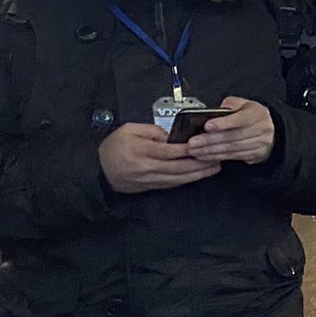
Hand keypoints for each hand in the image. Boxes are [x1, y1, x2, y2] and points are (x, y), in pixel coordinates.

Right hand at [99, 124, 220, 193]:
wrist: (98, 171)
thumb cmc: (113, 147)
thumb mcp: (129, 129)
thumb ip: (152, 131)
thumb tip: (171, 137)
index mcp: (141, 151)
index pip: (170, 151)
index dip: (189, 149)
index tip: (204, 144)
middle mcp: (148, 167)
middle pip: (179, 167)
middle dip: (201, 163)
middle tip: (217, 157)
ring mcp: (151, 180)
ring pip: (179, 178)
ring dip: (199, 174)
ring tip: (214, 167)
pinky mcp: (152, 187)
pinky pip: (174, 184)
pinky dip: (188, 179)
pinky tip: (199, 175)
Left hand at [186, 98, 276, 165]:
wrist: (271, 131)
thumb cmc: (252, 116)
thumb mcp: (244, 104)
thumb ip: (230, 105)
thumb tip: (216, 112)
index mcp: (257, 114)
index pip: (240, 119)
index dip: (223, 123)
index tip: (207, 126)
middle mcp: (261, 130)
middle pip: (233, 136)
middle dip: (210, 140)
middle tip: (193, 142)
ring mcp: (259, 144)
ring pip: (231, 149)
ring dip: (210, 151)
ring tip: (194, 150)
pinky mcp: (254, 155)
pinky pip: (233, 157)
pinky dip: (216, 157)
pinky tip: (204, 156)